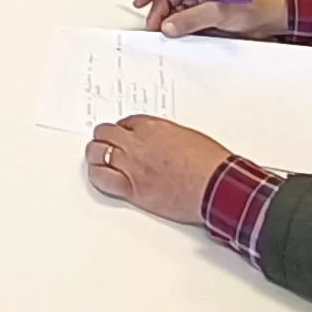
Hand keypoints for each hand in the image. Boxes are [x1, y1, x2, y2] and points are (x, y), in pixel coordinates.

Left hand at [84, 116, 231, 224]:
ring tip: (97, 156)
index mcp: (153, 127)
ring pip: (97, 152)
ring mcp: (132, 166)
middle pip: (106, 133)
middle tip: (105, 142)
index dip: (123, 129)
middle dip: (105, 137)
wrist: (216, 186)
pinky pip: (102, 179)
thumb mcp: (189, 137)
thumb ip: (169, 137)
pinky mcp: (132, 189)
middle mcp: (138, 143)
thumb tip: (163, 144)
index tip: (124, 134)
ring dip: (96, 153)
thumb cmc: (211, 164)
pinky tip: (99, 175)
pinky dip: (97, 175)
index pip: (126, 122)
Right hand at [132, 0, 285, 37]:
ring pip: (174, 8)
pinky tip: (179, 34)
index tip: (140, 2)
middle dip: (159, 10)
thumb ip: (192, 18)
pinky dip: (179, 26)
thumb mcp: (220, 11)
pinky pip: (184, 18)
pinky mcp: (204, 12)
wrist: (272, 18)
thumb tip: (169, 24)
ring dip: (169, 20)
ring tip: (167, 32)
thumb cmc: (254, 5)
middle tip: (155, 27)